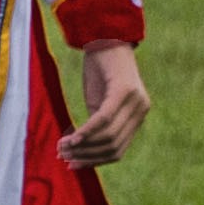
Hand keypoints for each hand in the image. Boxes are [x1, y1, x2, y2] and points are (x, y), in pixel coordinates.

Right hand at [62, 42, 149, 166]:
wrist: (105, 39)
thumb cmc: (99, 72)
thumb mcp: (98, 104)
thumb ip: (95, 127)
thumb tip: (78, 153)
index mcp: (137, 117)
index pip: (117, 151)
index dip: (94, 162)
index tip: (73, 165)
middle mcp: (141, 111)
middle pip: (113, 147)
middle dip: (86, 156)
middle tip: (63, 156)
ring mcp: (135, 102)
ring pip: (108, 136)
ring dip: (83, 146)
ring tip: (62, 147)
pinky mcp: (124, 92)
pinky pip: (103, 119)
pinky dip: (86, 132)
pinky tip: (71, 138)